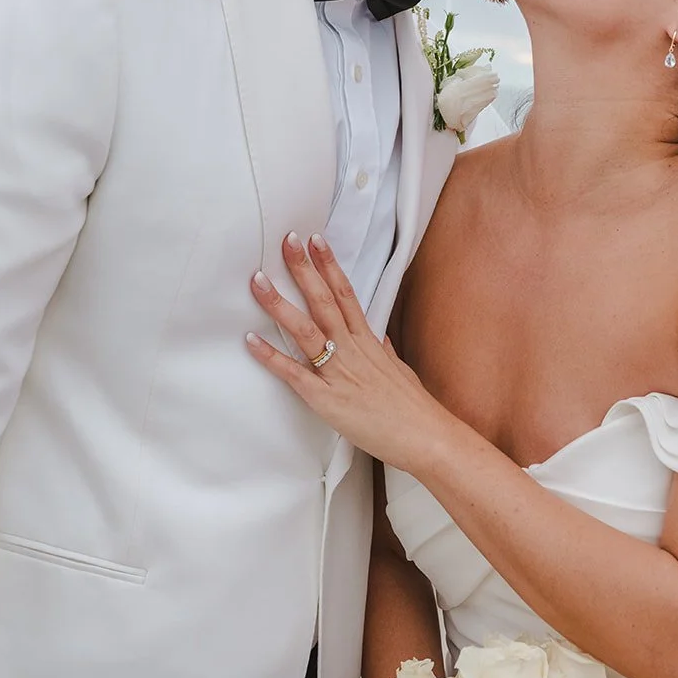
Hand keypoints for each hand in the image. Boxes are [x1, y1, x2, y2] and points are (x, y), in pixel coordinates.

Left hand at [246, 232, 451, 471]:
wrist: (425, 436)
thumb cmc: (412, 407)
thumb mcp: (399, 370)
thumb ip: (385, 352)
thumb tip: (379, 339)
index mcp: (368, 341)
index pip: (346, 293)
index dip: (329, 265)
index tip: (317, 241)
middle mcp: (352, 349)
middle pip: (324, 300)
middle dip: (303, 270)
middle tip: (287, 241)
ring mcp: (338, 371)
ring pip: (306, 329)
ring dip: (279, 304)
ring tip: (258, 281)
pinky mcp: (326, 399)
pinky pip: (294, 374)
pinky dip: (272, 357)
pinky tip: (252, 341)